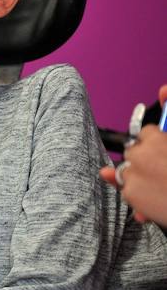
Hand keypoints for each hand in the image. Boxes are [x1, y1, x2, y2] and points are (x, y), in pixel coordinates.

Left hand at [100, 85, 166, 225]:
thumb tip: (163, 89)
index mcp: (155, 139)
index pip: (146, 133)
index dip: (157, 142)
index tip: (164, 151)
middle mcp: (139, 154)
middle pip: (133, 150)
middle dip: (145, 158)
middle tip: (164, 169)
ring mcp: (132, 175)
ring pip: (128, 171)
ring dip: (140, 177)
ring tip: (162, 185)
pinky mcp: (131, 195)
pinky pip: (127, 192)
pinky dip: (139, 198)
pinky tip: (157, 200)